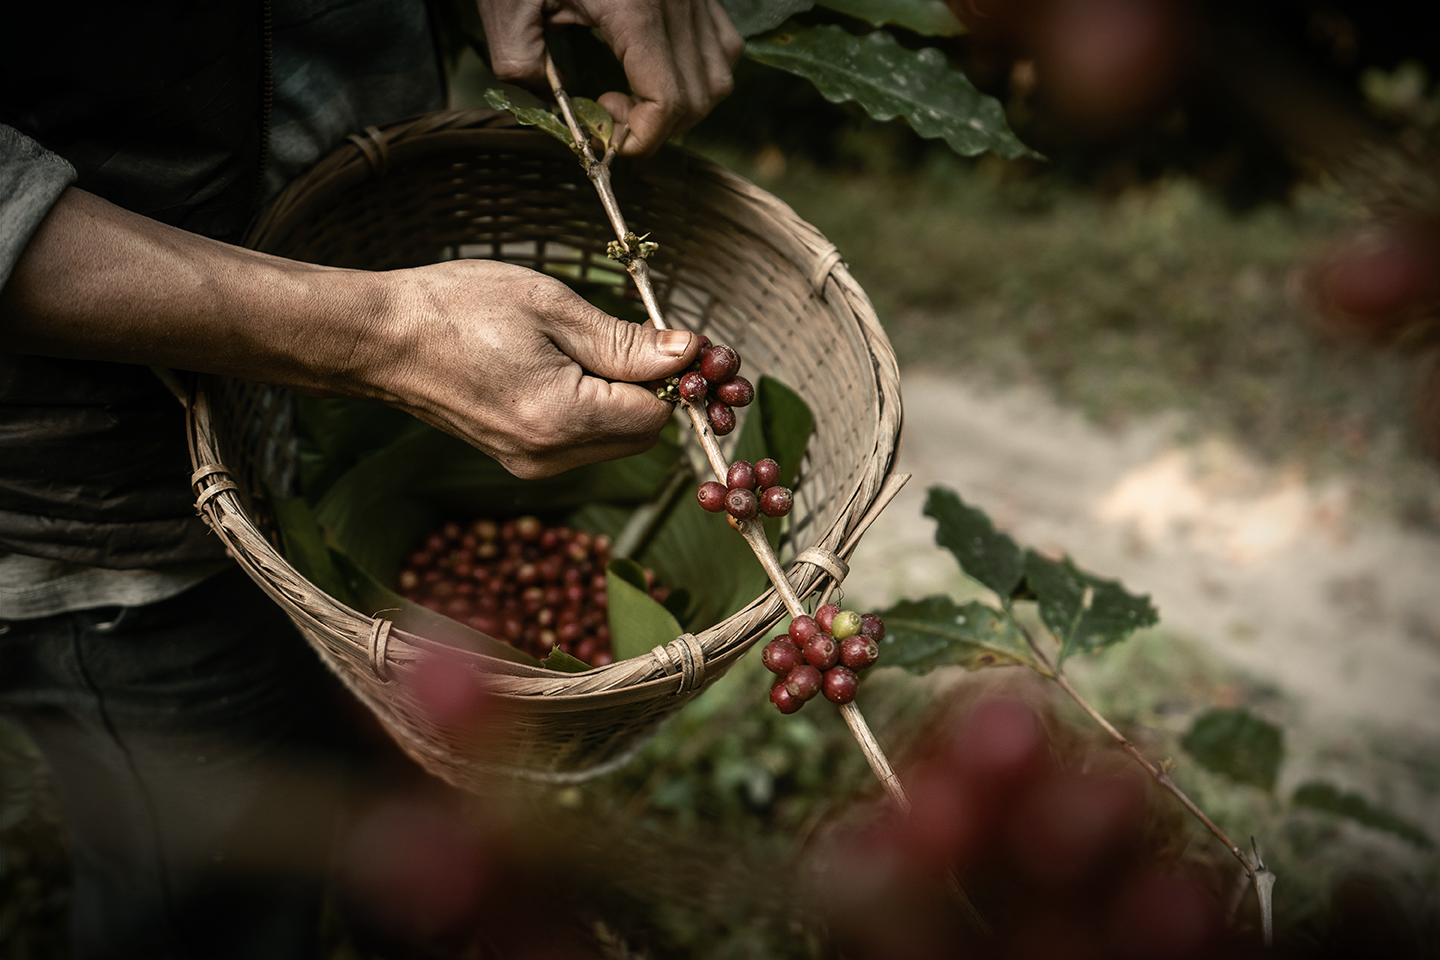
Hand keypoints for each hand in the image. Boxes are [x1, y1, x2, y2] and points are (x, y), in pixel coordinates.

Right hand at [369, 259, 698, 476]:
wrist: (380, 339)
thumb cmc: (457, 308)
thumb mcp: (550, 306)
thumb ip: (624, 340)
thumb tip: (688, 353)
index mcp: (561, 418)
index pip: (657, 413)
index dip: (676, 374)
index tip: (671, 336)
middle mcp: (549, 456)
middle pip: (641, 434)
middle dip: (650, 387)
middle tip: (633, 334)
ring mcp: (530, 465)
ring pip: (613, 440)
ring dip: (620, 397)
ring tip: (582, 346)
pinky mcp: (517, 461)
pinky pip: (581, 441)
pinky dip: (590, 408)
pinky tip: (562, 368)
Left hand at [477, 0, 743, 155]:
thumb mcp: (507, 8)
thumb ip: (522, 67)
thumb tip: (556, 112)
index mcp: (635, 8)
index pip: (667, 101)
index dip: (641, 138)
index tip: (604, 135)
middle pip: (697, 98)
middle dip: (656, 128)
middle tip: (610, 116)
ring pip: (718, 76)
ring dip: (682, 105)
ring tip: (634, 95)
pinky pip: (722, 45)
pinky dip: (698, 73)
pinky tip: (655, 68)